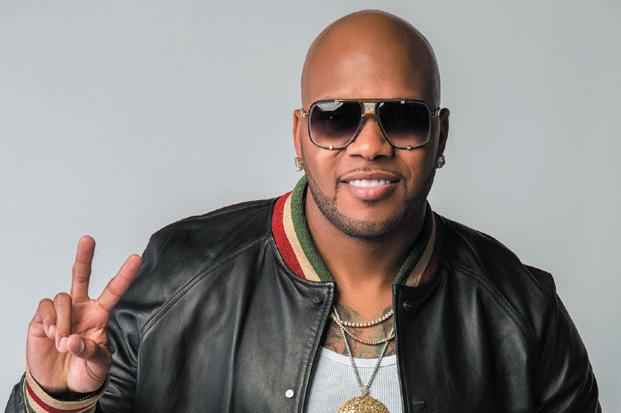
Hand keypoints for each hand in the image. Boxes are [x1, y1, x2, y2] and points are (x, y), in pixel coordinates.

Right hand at [26, 235, 141, 393]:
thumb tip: (72, 341)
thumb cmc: (85, 371)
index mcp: (99, 314)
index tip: (137, 258)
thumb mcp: (97, 365)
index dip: (125, 275)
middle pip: (81, 276)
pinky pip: (45, 308)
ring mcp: (61, 312)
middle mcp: (80, 308)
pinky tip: (51, 336)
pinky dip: (49, 322)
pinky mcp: (41, 319)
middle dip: (84, 257)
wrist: (61, 386)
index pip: (114, 290)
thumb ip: (89, 352)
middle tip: (88, 239)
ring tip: (63, 342)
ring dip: (63, 321)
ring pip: (63, 298)